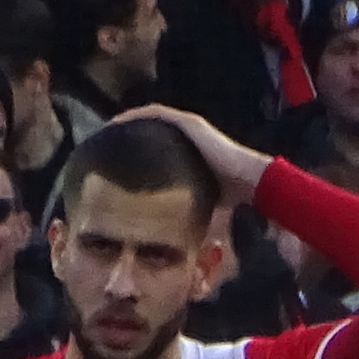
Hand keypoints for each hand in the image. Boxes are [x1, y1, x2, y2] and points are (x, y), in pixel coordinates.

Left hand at [105, 101, 267, 206]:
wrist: (253, 185)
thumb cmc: (232, 201)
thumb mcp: (201, 207)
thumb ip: (186, 213)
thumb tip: (171, 243)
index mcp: (191, 156)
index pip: (158, 151)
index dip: (137, 154)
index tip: (115, 163)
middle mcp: (189, 139)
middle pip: (152, 134)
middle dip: (129, 139)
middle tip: (106, 148)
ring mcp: (190, 128)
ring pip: (150, 121)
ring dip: (127, 124)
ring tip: (105, 133)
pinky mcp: (189, 124)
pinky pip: (156, 115)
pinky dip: (135, 117)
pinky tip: (116, 123)